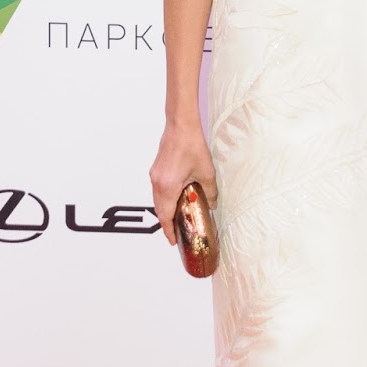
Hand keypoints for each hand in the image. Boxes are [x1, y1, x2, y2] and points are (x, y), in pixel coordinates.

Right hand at [149, 122, 216, 244]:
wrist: (181, 126)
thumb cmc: (192, 145)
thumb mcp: (206, 173)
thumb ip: (210, 192)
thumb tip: (212, 204)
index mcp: (168, 186)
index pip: (165, 216)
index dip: (168, 230)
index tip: (172, 240)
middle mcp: (157, 183)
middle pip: (159, 210)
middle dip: (167, 223)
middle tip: (176, 232)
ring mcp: (154, 176)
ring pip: (157, 200)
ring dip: (165, 211)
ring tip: (177, 218)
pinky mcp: (156, 170)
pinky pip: (158, 190)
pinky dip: (164, 199)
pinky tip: (175, 199)